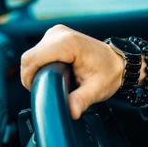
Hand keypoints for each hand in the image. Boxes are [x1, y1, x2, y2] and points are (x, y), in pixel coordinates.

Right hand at [21, 24, 147, 119]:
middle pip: (29, 57)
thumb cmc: (109, 73)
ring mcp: (57, 33)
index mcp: (67, 43)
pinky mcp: (56, 37)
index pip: (32, 59)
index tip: (39, 92)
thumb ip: (81, 100)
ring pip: (32, 55)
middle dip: (33, 76)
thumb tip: (71, 113)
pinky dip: (41, 65)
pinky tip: (55, 74)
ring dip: (37, 71)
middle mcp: (59, 34)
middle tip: (49, 90)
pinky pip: (39, 53)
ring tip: (54, 82)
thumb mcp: (96, 89)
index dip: (30, 78)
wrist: (118, 62)